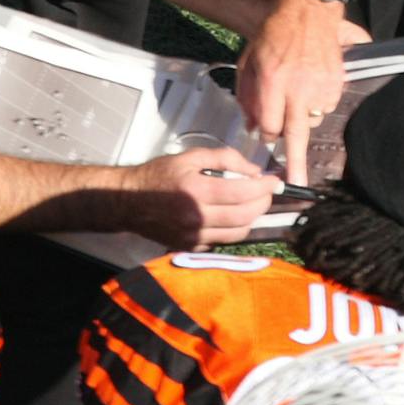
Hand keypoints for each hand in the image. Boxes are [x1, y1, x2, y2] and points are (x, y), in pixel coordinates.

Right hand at [114, 148, 279, 246]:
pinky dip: (235, 229)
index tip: (276, 181)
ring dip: (252, 218)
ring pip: (238, 232)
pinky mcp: (190, 248)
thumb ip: (225, 159)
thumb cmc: (159, 175)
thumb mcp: (191, 156)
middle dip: (263, 203)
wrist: (128, 202)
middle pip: (245, 215)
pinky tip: (234, 216)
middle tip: (268, 191)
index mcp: (197, 191)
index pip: (242, 193)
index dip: (265, 187)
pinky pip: (223, 242)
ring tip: (254, 203)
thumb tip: (254, 171)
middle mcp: (197, 218)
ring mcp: (194, 237)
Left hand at [235, 0, 348, 176]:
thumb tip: (251, 126)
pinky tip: (310, 84)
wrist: (307, 9)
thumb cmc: (274, 33)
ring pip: (311, 119)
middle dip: (296, 161)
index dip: (267, 133)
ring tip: (297, 93)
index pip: (269, 125)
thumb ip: (247, 95)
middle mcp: (298, 86)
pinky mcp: (337, 81)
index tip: (266, 134)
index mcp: (273, 81)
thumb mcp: (248, 61)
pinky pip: (325, 105)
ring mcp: (320, 84)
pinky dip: (317, 102)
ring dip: (302, 116)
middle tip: (296, 181)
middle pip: (296, 133)